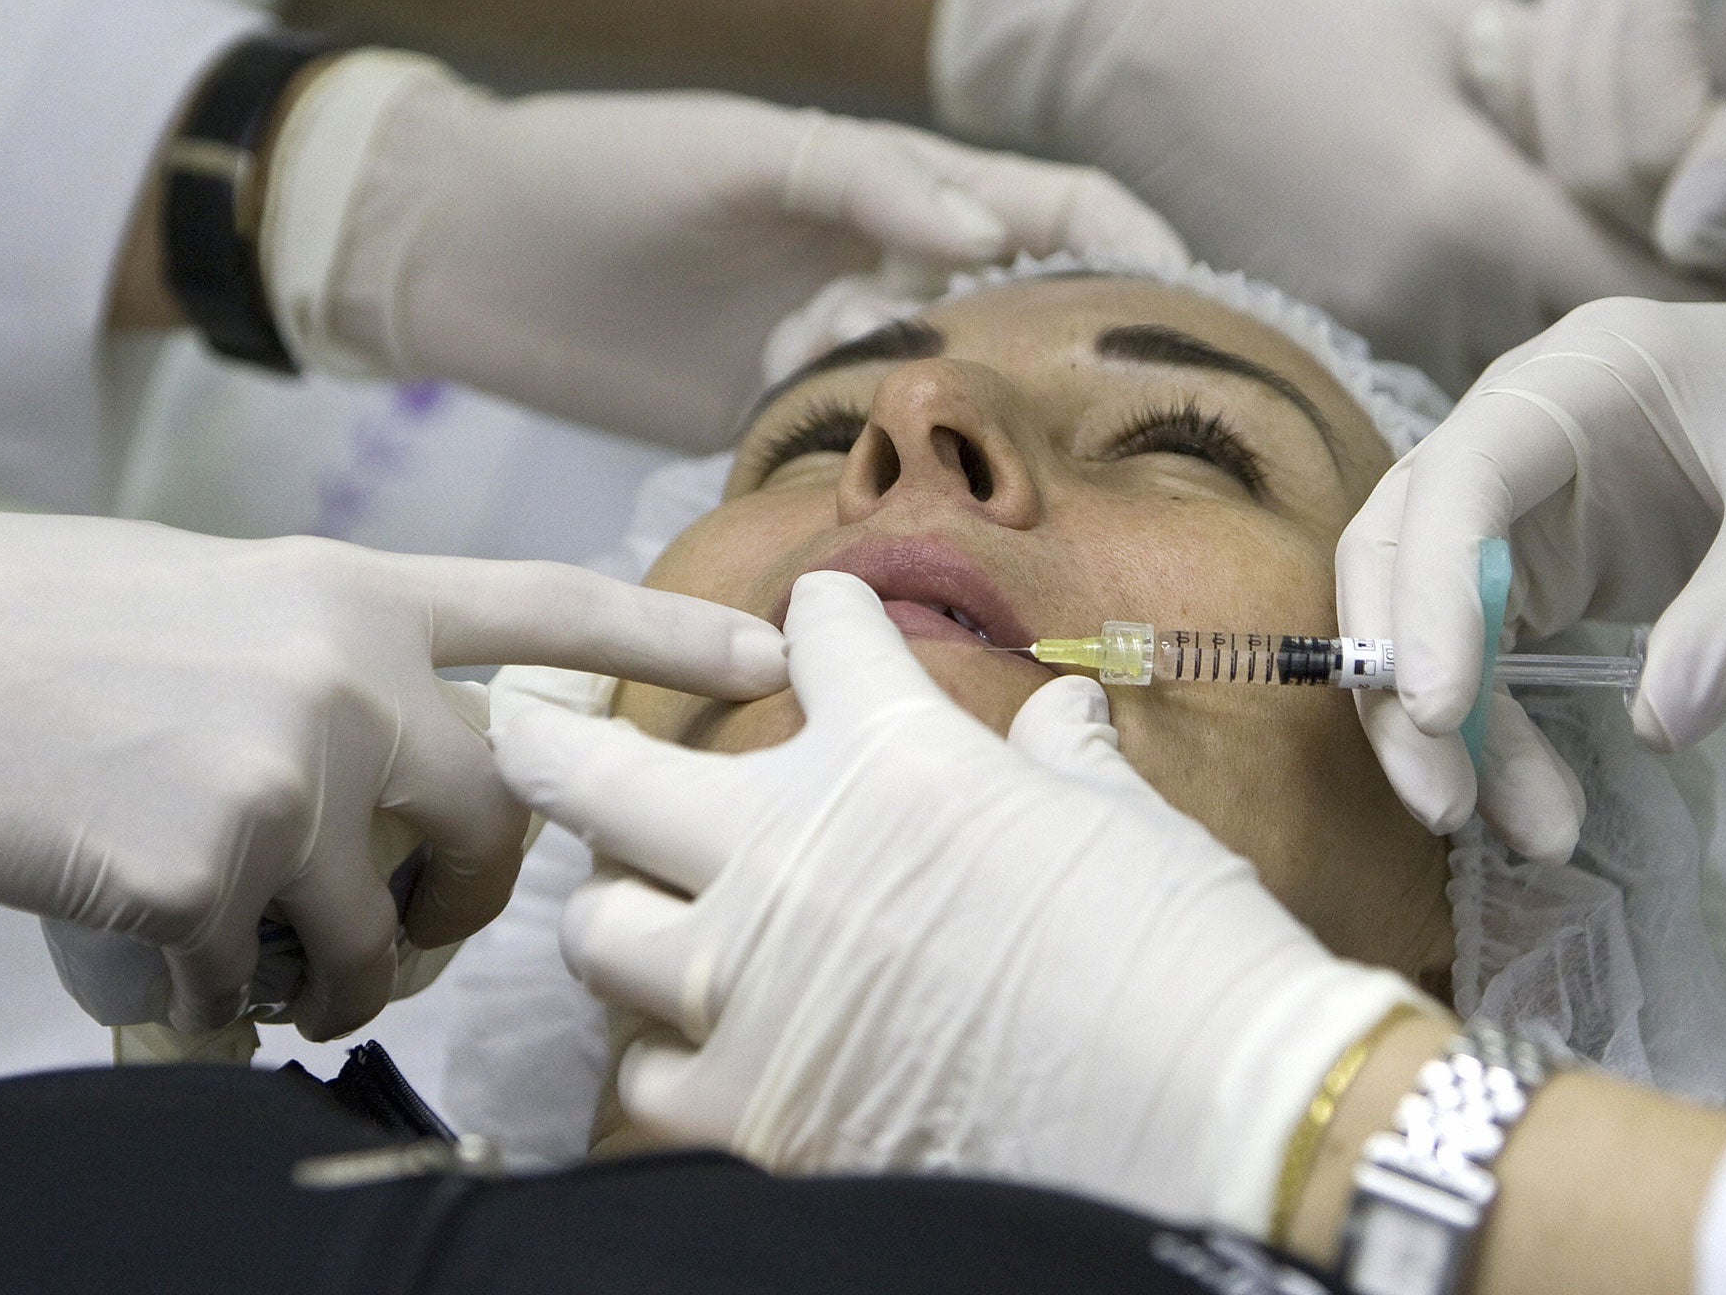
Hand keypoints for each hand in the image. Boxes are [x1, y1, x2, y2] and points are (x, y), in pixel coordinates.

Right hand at [0, 513, 783, 1038]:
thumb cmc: (40, 631)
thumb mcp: (218, 599)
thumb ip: (335, 661)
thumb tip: (403, 757)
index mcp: (351, 591)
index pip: (548, 608)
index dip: (667, 637)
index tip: (772, 655)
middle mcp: (346, 674)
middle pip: (496, 816)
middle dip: (469, 901)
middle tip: (416, 939)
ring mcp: (284, 771)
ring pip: (375, 929)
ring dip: (334, 980)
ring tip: (274, 983)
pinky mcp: (205, 868)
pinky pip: (250, 984)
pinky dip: (214, 999)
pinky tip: (159, 964)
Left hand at [262, 60, 1185, 451]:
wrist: (462, 249)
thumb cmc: (602, 167)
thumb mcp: (738, 150)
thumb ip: (865, 182)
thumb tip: (986, 232)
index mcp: (890, 181)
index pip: (1053, 207)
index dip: (1134, 250)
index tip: (1195, 313)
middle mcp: (885, 266)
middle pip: (1023, 312)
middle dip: (1070, 362)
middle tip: (1103, 439)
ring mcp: (839, 350)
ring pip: (950, 396)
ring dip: (958, 426)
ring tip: (948, 461)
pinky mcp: (783, 422)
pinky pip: (867, 454)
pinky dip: (885, 476)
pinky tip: (885, 506)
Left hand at [493, 570, 1414, 1230]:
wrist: (1203, 1110)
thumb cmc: (1175, 938)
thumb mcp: (1124, 816)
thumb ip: (1066, 754)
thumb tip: (1065, 707)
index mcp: (890, 751)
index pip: (819, 636)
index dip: (819, 616)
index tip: (812, 615)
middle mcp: (787, 849)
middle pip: (602, 776)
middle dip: (551, 744)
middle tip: (522, 728)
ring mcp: (753, 982)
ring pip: (595, 930)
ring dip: (609, 912)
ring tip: (631, 909)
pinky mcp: (750, 1107)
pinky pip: (643, 1073)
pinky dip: (657, 1053)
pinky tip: (688, 1046)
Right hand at [930, 0, 1708, 390]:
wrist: (1104, 21)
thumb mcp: (1460, 17)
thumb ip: (1576, 114)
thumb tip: (1661, 168)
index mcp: (1458, 210)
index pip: (1643, 290)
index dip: (1704, 273)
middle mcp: (1406, 301)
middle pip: (1578, 348)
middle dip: (1634, 300)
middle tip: (1662, 238)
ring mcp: (1345, 328)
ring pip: (1501, 360)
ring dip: (1546, 315)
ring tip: (1559, 237)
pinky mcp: (1303, 328)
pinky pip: (1426, 351)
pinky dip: (1469, 316)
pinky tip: (1468, 249)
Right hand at [1334, 272, 1725, 852]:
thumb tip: (1654, 729)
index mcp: (1579, 381)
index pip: (1459, 480)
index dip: (1429, 591)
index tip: (1439, 709)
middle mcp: (1520, 434)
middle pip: (1398, 546)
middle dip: (1400, 675)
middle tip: (1446, 800)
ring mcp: (1525, 502)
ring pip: (1423, 612)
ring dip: (1448, 727)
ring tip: (1529, 830)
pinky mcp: (1545, 564)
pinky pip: (1481, 649)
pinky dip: (1494, 728)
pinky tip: (1530, 798)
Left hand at [1477, 0, 1725, 297]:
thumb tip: (1688, 241)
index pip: (1678, 168)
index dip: (1647, 45)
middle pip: (1612, 174)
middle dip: (1596, 36)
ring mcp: (1699, 235)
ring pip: (1575, 166)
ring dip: (1562, 42)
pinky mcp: (1652, 200)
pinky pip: (1560, 166)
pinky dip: (1523, 92)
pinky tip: (1490, 30)